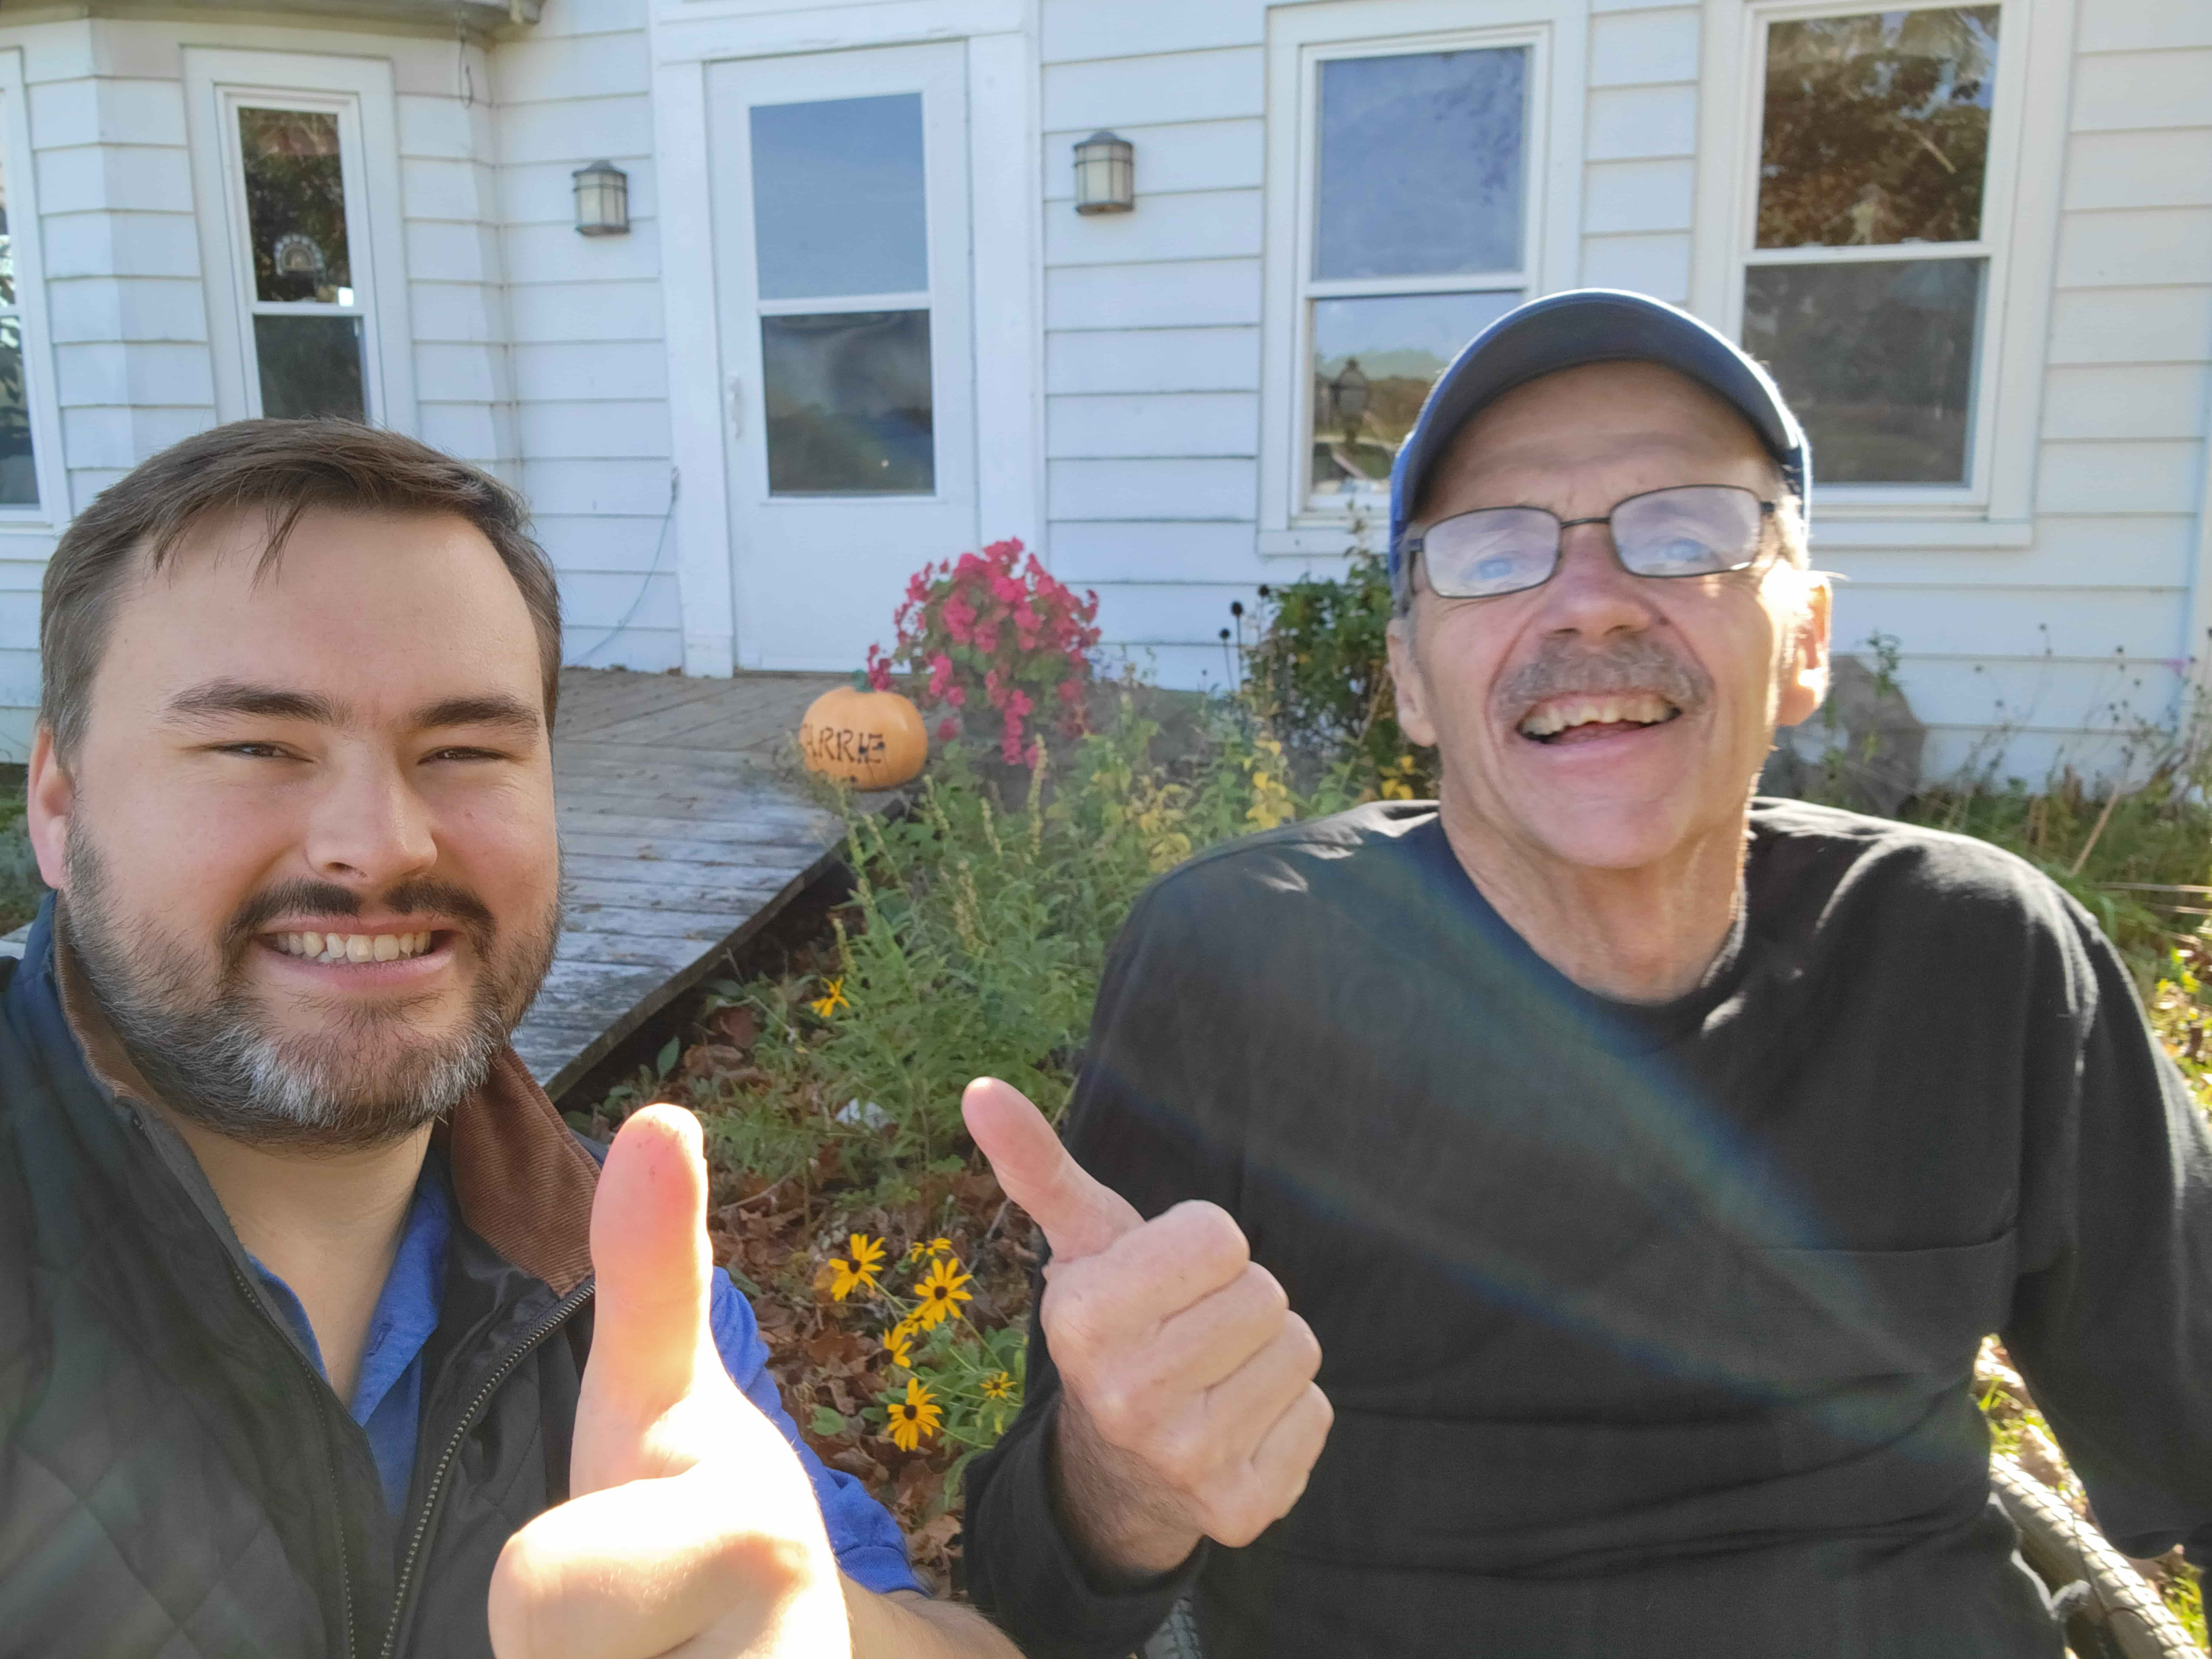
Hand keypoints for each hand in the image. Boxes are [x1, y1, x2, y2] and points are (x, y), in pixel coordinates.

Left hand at [487, 1105, 849, 1658]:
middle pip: (543, 1639)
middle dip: (574, 1652)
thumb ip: (652, 1273)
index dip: (550, 1591)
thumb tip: (661, 1113)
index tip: (626, 1573)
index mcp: (744, 1543)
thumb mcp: (665, 1406)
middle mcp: (781, 1653)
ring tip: (647, 1657)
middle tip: (637, 1638)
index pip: (532, 1592)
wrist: (796, 1649)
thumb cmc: (695, 1527)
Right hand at [962, 1078, 1330, 1580]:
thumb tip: (982, 1090)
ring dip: (1266, 1353)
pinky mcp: (1242, 1506)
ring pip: (1297, 1347)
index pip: (1220, 1236)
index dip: (1202, 1249)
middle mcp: (1127, 1399)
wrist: (1119, 1467)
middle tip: (1191, 1329)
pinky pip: (1317, 1413)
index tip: (1165, 1281)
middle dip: (1237, 1299)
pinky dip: (1288, 1411)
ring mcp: (1185, 1461)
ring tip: (1214, 1373)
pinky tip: (1237, 1421)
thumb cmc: (1119, 1325)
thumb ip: (1041, 1166)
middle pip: (1265, 1291)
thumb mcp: (1083, 1244)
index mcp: (1082, 1321)